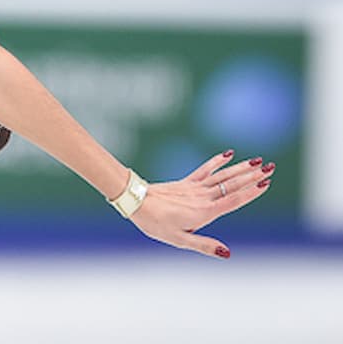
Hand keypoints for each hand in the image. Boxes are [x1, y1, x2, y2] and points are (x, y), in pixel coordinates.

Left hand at [128, 150, 273, 257]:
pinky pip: (205, 169)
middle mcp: (203, 197)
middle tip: (272, 167)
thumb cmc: (156, 224)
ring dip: (241, 168)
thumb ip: (204, 245)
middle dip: (253, 176)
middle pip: (233, 185)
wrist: (136, 202)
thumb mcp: (180, 240)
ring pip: (223, 176)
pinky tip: (229, 154)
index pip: (233, 200)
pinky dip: (218, 161)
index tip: (266, 183)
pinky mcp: (187, 182)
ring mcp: (195, 188)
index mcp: (205, 212)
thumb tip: (228, 253)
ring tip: (259, 161)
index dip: (251, 192)